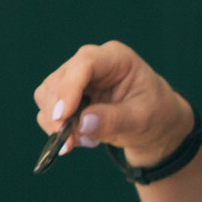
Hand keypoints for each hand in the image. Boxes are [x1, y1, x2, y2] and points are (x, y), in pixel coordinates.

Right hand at [32, 41, 195, 165]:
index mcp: (115, 58)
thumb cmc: (154, 115)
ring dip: (57, 123)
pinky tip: (81, 138)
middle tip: (72, 143)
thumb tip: (82, 124)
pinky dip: (57, 128)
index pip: (84, 64)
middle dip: (59, 114)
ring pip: (47, 94)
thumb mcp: (142, 120)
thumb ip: (113, 120)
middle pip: (59, 80)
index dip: (69, 88)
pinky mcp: (66, 96)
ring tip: (84, 141)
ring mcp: (75, 78)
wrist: (153, 126)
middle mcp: (91, 63)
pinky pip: (47, 109)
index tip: (62, 116)